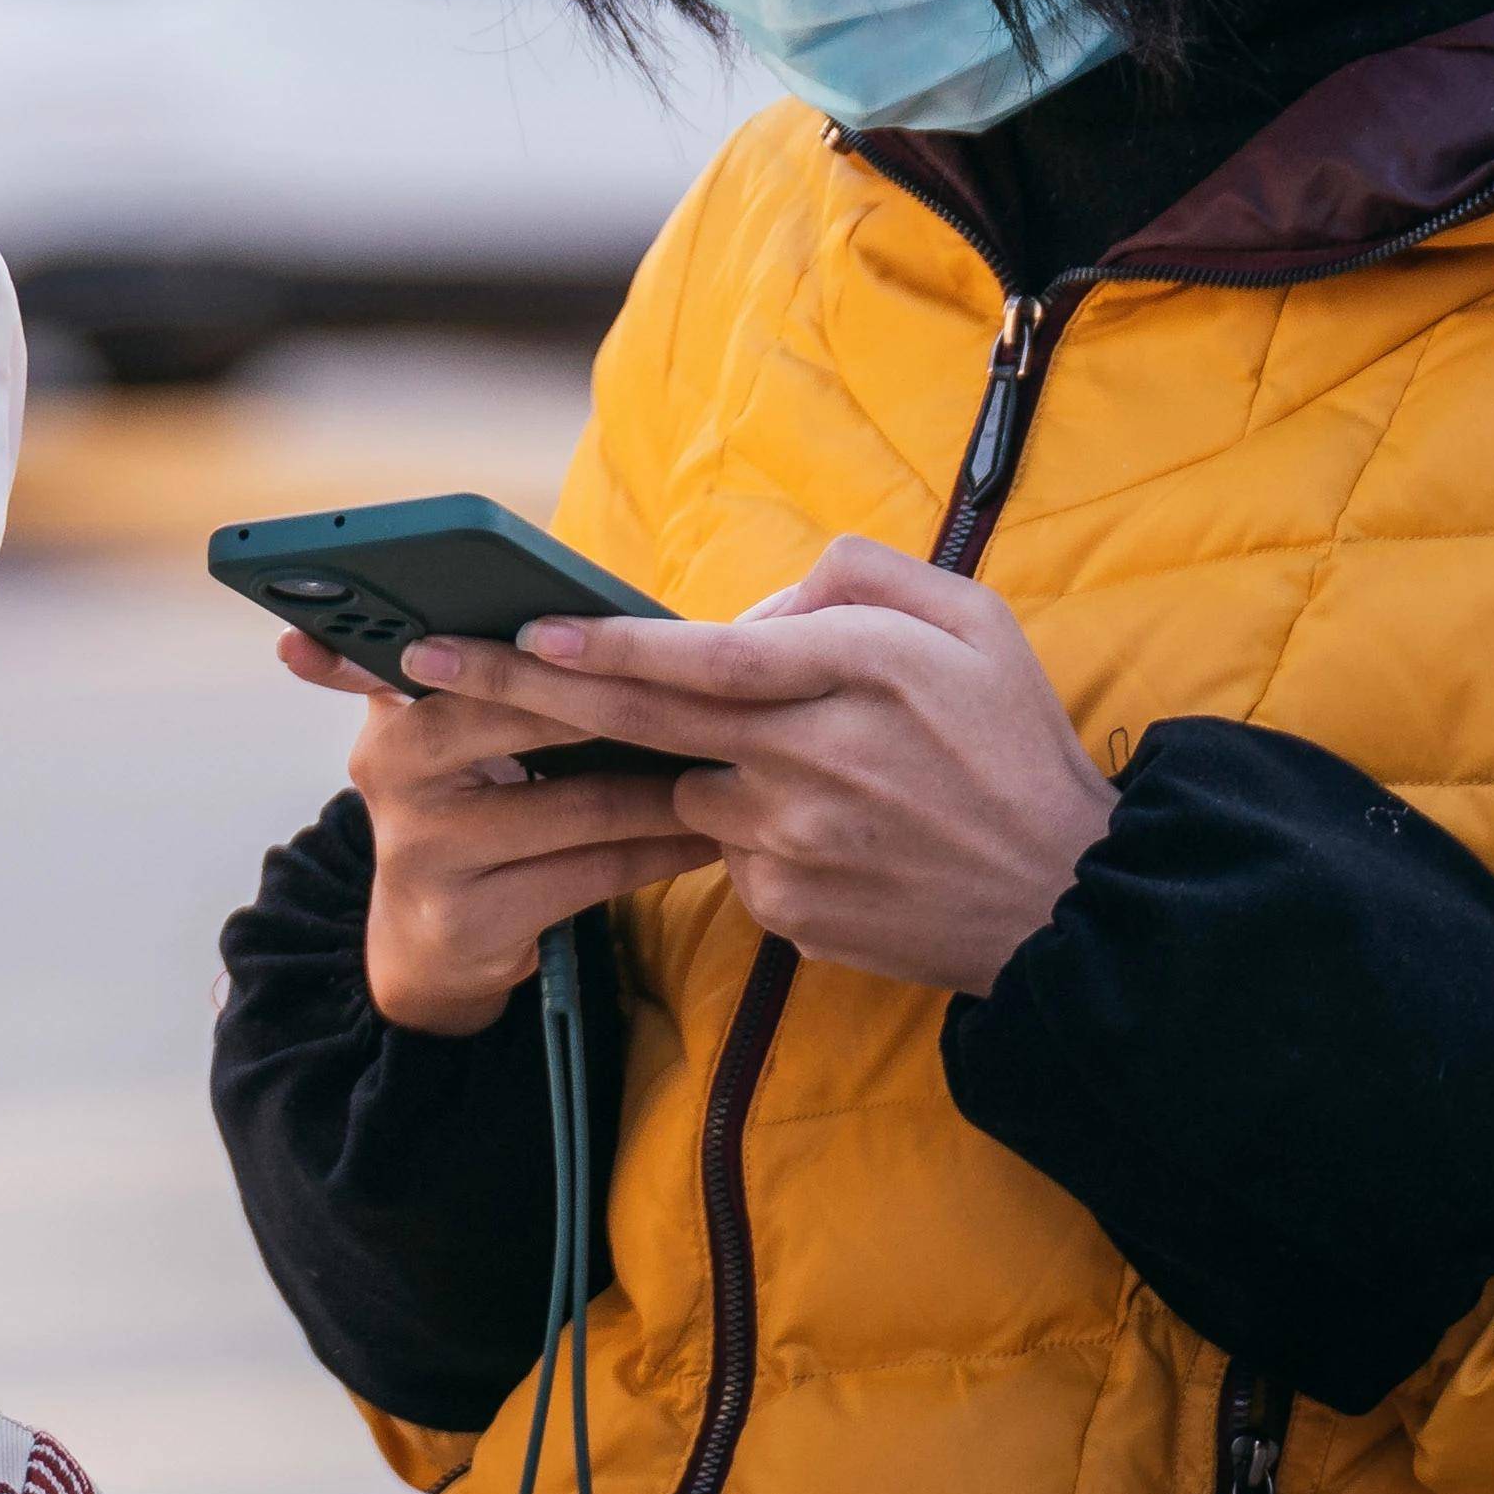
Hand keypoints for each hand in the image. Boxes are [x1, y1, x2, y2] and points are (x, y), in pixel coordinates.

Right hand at [285, 631, 719, 1034]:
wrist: (425, 936)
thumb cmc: (468, 810)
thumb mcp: (452, 742)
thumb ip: (492, 684)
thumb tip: (608, 620)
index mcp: (393, 710)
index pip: (470, 655)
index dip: (544, 646)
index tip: (622, 632)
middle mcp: (392, 773)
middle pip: (523, 720)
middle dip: (625, 705)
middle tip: (710, 690)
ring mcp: (426, 850)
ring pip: (580, 807)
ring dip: (669, 791)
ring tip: (731, 770)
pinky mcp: (472, 917)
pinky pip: (596, 872)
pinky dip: (663, 852)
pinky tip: (709, 837)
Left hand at [416, 541, 1116, 1000]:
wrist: (1073, 904)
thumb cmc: (1014, 747)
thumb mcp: (969, 622)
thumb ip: (853, 581)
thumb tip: (748, 610)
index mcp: (855, 677)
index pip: (702, 656)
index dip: (605, 644)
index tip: (524, 626)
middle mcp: (812, 762)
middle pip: (638, 721)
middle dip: (516, 686)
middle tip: (420, 658)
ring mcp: (794, 845)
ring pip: (687, 790)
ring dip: (695, 771)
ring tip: (801, 773)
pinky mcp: (788, 912)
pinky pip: (731, 857)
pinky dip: (753, 834)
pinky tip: (833, 838)